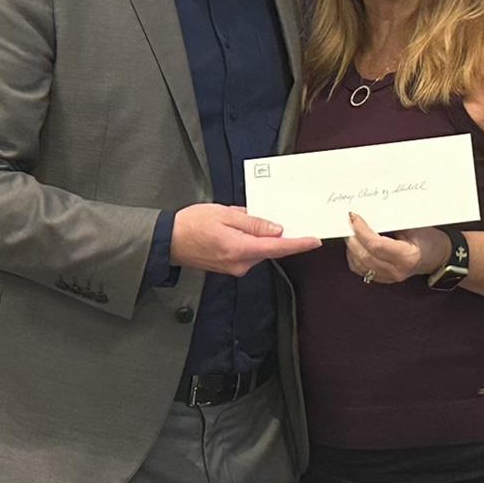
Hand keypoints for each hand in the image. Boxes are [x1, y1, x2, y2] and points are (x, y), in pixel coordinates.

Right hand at [171, 204, 321, 276]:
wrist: (169, 241)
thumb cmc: (192, 224)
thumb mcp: (225, 214)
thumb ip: (253, 222)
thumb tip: (276, 229)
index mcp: (239, 248)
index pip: (278, 247)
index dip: (299, 244)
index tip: (314, 240)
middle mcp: (240, 263)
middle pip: (270, 249)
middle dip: (277, 234)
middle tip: (273, 214)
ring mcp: (235, 268)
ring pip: (260, 251)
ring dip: (261, 237)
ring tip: (240, 219)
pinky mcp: (231, 268)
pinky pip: (249, 254)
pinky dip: (251, 242)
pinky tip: (238, 229)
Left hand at [345, 214, 449, 285]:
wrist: (439, 257)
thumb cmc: (430, 240)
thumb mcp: (416, 227)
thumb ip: (393, 222)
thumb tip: (371, 213)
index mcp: (406, 258)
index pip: (376, 245)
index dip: (361, 230)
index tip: (354, 217)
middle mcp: (396, 271)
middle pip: (364, 256)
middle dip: (353, 238)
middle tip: (349, 223)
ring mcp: (389, 278)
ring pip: (360, 265)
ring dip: (351, 248)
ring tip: (351, 233)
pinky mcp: (384, 279)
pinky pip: (362, 270)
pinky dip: (355, 257)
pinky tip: (356, 246)